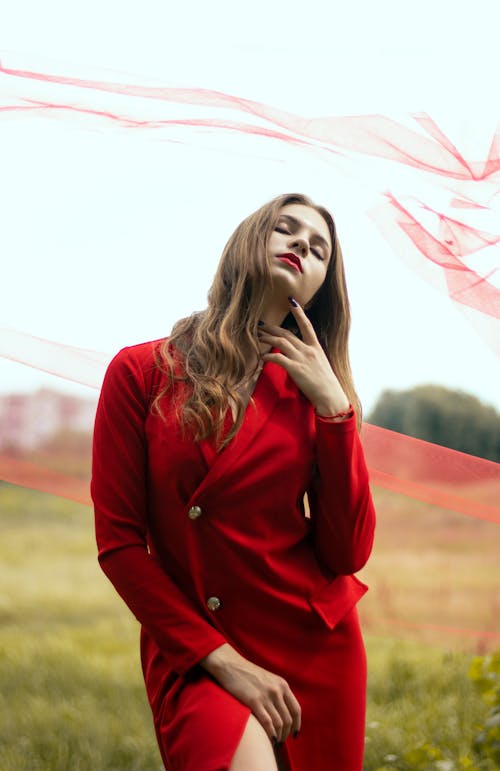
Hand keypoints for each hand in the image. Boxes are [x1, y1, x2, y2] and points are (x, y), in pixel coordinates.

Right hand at [200, 644, 300, 742]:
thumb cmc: (247, 673)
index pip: (296, 709)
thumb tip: (283, 713)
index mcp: (282, 684)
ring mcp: (266, 695)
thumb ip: (277, 692)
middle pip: (288, 719)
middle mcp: (277, 690)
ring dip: (278, 736)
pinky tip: (269, 738)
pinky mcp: (254, 701)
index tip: (294, 734)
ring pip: (279, 723)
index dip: (296, 725)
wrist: (230, 665)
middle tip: (281, 740)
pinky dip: (270, 733)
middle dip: (286, 734)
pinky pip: (267, 722)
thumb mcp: (268, 679)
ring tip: (274, 741)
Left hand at [258, 297, 349, 414]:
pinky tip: (261, 356)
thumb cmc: (326, 385)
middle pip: (287, 333)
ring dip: (267, 337)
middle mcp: (308, 350)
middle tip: (260, 323)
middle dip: (272, 327)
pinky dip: (268, 355)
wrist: (331, 397)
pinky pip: (278, 358)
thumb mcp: (320, 365)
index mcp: (316, 347)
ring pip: (281, 342)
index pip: (306, 325)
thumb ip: (309, 357)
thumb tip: (299, 355)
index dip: (299, 312)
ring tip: (257, 336)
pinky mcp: (296, 369)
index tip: (291, 300)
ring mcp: (302, 359)